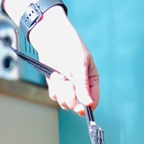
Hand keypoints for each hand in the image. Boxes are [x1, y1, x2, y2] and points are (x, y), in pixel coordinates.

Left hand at [3, 0, 98, 115]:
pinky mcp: (56, 86)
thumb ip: (83, 86)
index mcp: (91, 81)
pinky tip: (55, 74)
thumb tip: (88, 104)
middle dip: (71, 97)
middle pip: (77, 106)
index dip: (87, 107)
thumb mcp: (80, 65)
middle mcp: (80, 86)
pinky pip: (55, 96)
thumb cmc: (70, 45)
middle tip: (67, 85)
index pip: (92, 101)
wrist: (50, 36)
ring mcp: (68, 87)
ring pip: (65, 103)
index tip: (80, 107)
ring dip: (61, 91)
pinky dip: (54, 88)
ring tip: (60, 76)